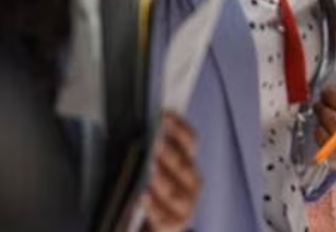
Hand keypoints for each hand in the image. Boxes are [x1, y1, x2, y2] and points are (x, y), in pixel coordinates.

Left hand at [140, 112, 199, 231]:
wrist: (157, 227)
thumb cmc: (154, 194)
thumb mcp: (157, 171)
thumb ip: (154, 153)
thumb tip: (145, 129)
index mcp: (189, 164)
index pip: (190, 142)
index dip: (179, 128)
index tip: (165, 115)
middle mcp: (192, 183)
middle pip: (184, 165)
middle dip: (170, 153)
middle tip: (157, 142)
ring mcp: (186, 205)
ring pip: (175, 191)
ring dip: (163, 179)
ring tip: (151, 170)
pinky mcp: (176, 225)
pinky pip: (165, 217)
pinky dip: (154, 207)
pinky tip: (143, 197)